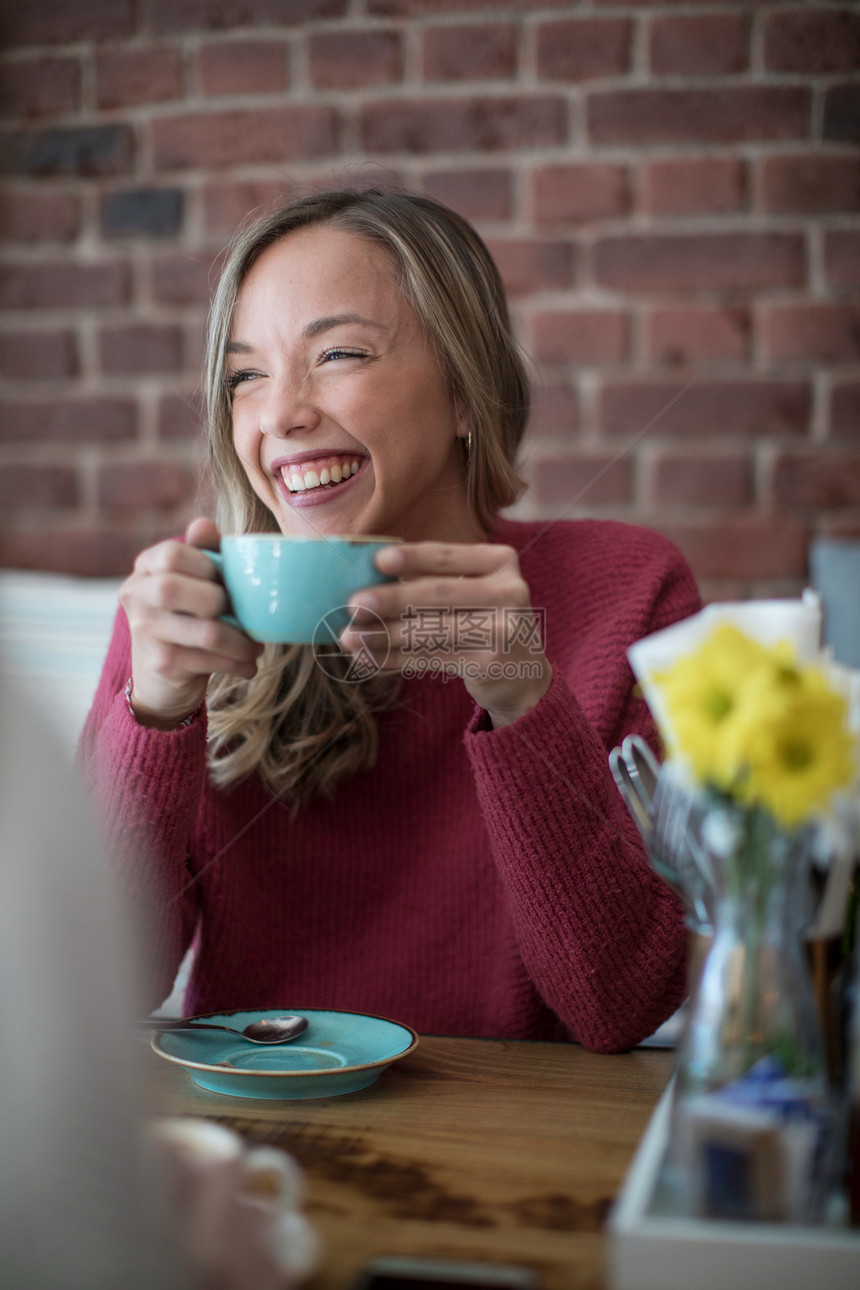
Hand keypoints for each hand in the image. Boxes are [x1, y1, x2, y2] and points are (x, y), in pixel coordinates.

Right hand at [120, 517, 262, 728]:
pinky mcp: (161, 663)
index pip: (172, 554)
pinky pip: (209, 659)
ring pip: (205, 631)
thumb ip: (203, 551)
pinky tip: (248, 664)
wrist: (163, 677)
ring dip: (241, 640)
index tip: (226, 581)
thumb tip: (204, 524)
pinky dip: (238, 663)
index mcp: (146, 567)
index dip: (207, 565)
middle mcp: (136, 596)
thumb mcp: (195, 581)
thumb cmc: (188, 617)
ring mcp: (144, 631)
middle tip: (240, 613)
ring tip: (255, 645)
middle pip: (173, 588)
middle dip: (219, 601)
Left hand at [341, 541, 551, 726]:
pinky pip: (431, 658)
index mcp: (501, 561)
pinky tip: (368, 659)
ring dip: (384, 635)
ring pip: (431, 630)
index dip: (412, 557)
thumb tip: (368, 576)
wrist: (522, 672)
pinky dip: (394, 659)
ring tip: (350, 637)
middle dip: (390, 599)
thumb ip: (431, 578)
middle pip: (438, 593)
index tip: (377, 561)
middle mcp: (510, 591)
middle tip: (353, 605)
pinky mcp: (491, 663)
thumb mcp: (469, 590)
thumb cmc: (481, 619)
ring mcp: (504, 630)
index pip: (448, 556)